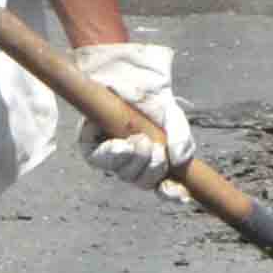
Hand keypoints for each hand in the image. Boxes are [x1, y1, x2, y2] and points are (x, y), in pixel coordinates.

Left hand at [74, 40, 194, 196]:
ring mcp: (111, 158)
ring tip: (140, 139)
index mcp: (154, 162)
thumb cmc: (152, 101)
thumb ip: (183, 141)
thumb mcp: (175, 119)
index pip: (164, 188)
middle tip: (155, 148)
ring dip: (136, 160)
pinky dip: (115, 155)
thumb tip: (178, 162)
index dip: (171, 194)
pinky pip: (101, 162)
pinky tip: (122, 145)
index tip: (181, 194)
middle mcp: (132, 164)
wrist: (130, 78)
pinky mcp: (90, 148)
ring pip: (124, 175)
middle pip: (143, 182)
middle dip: (152, 169)